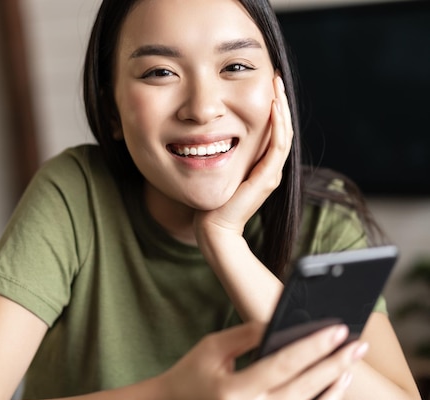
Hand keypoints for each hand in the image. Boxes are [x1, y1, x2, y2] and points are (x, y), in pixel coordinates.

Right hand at [155, 322, 365, 399]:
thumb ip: (247, 334)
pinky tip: (331, 388)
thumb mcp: (212, 348)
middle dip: (334, 364)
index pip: (283, 366)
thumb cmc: (190, 375)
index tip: (336, 330)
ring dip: (333, 390)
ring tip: (348, 367)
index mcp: (235, 394)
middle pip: (304, 389)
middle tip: (357, 344)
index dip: (313, 346)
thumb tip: (282, 323)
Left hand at [194, 75, 293, 238]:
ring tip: (276, 84)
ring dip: (281, 107)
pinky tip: (273, 106)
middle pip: (282, 127)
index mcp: (261, 165)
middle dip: (279, 100)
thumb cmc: (211, 201)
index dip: (272, 106)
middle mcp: (270, 168)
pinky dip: (278, 125)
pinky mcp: (267, 178)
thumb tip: (211, 131)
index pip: (273, 129)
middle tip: (276, 75)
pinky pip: (278, 145)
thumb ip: (222, 153)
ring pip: (284, 133)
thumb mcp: (217, 169)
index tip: (266, 83)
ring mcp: (271, 173)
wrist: (214, 227)